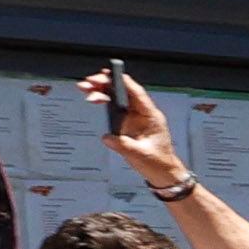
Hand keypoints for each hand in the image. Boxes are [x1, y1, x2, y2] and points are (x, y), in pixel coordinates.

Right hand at [85, 68, 184, 191]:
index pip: (136, 92)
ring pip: (116, 98)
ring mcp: (134, 118)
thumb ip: (124, 145)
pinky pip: (114, 108)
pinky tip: (93, 99)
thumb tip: (107, 138)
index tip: (108, 73)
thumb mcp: (141, 155)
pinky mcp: (127, 124)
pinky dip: (103, 102)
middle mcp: (142, 113)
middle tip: (89, 82)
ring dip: (101, 91)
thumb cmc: (159, 163)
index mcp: (151, 116)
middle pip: (123, 92)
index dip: (121, 81)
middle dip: (105, 84)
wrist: (163, 175)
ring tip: (86, 89)